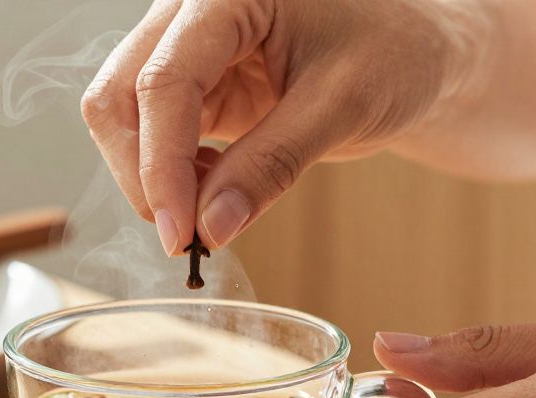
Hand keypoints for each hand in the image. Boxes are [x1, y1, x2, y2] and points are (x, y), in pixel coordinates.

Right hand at [81, 0, 470, 253]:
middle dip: (142, 173)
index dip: (161, 165)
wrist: (417, 51)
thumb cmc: (395, 53)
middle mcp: (192, 11)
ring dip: (151, 176)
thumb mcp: (343, 107)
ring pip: (122, 117)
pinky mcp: (193, 81)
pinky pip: (151, 132)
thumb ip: (271, 165)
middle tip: (186, 237)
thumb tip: (209, 228)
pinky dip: (169, 174)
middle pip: (118, 95)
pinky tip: (213, 189)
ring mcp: (185, 45)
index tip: (179, 234)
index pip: (163, 81)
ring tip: (211, 209)